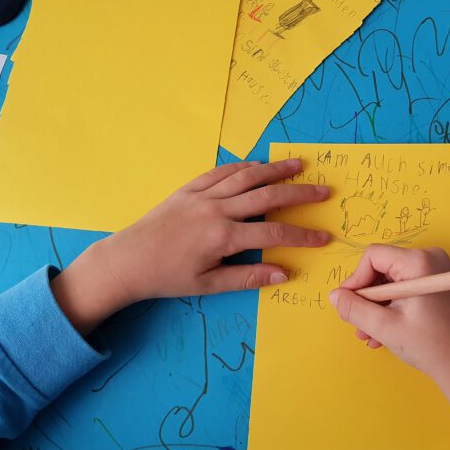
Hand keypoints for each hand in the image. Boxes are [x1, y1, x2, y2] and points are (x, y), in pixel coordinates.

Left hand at [53, 159, 329, 334]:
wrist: (126, 260)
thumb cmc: (167, 277)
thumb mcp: (208, 284)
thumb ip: (248, 277)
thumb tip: (284, 274)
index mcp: (222, 237)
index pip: (273, 232)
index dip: (302, 235)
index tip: (323, 236)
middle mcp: (216, 210)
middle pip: (267, 196)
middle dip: (299, 193)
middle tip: (323, 190)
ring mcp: (202, 195)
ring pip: (246, 176)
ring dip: (275, 169)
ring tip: (298, 164)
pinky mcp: (189, 189)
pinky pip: (221, 172)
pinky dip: (243, 167)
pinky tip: (258, 165)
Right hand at [329, 245, 449, 382]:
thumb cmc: (430, 346)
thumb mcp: (384, 327)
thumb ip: (355, 309)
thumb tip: (334, 296)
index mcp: (419, 261)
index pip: (373, 257)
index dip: (356, 280)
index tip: (348, 305)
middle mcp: (428, 258)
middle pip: (380, 269)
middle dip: (366, 299)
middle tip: (358, 326)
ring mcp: (433, 271)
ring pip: (388, 281)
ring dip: (375, 308)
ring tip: (368, 335)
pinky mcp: (433, 283)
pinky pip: (401, 288)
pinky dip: (389, 308)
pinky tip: (381, 334)